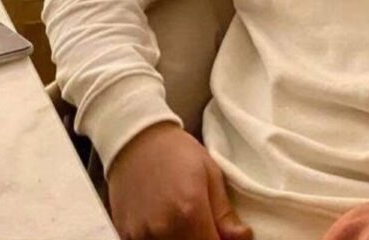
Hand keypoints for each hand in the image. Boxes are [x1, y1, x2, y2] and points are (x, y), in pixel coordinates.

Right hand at [107, 121, 252, 239]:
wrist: (137, 140)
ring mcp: (141, 236)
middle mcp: (163, 229)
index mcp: (189, 211)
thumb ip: (224, 213)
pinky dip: (162, 239)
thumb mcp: (210, 173)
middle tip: (205, 226)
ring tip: (186, 223)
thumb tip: (242, 238)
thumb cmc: (177, 152)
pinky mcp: (125, 236)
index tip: (223, 234)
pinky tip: (166, 226)